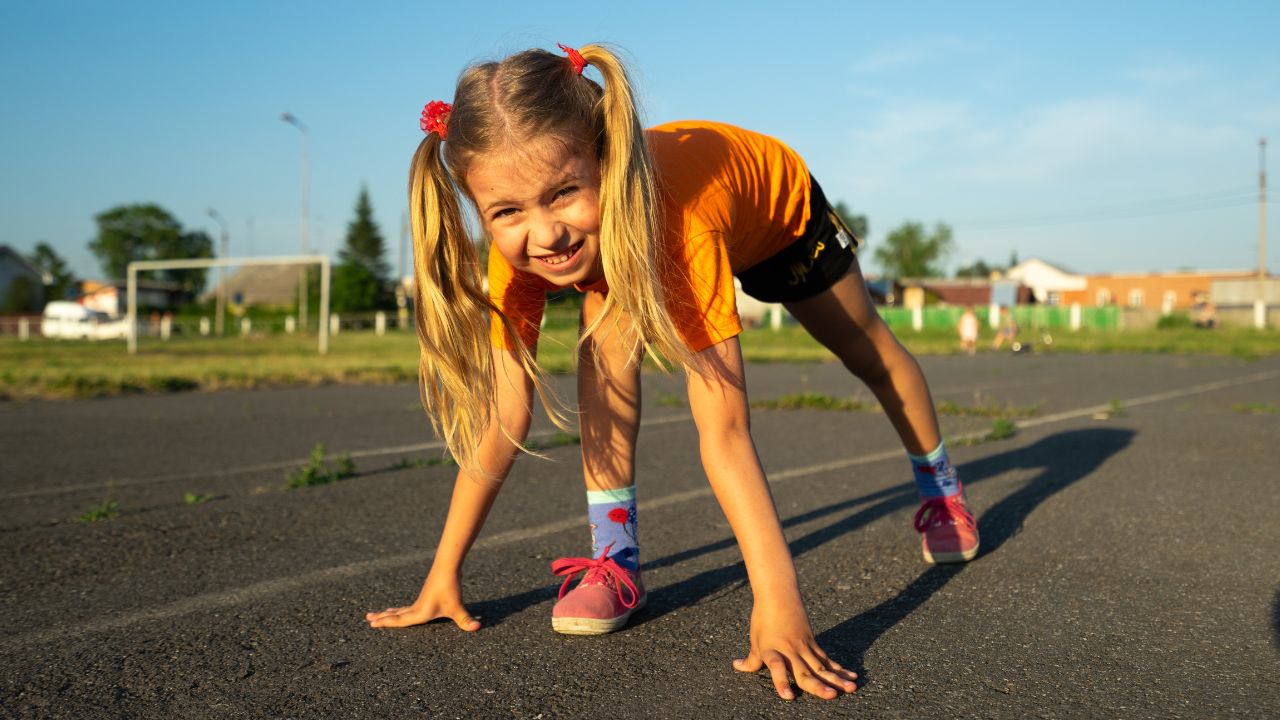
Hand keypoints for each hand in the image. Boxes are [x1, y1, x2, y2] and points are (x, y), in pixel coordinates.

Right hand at [364, 572, 480, 631]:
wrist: (447, 567)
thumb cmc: (450, 588)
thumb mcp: (458, 608)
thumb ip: (465, 620)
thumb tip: (477, 627)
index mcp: (420, 612)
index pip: (399, 620)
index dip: (386, 623)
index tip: (372, 623)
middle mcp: (416, 607)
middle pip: (395, 614)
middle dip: (382, 618)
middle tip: (368, 619)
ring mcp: (420, 600)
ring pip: (400, 609)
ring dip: (389, 613)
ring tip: (378, 614)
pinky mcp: (424, 595)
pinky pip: (407, 606)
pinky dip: (398, 609)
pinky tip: (397, 609)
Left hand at [732, 600, 857, 700]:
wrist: (779, 594)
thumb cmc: (764, 618)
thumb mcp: (755, 640)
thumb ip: (751, 659)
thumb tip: (737, 666)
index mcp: (771, 650)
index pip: (776, 667)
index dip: (781, 682)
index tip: (788, 697)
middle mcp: (789, 650)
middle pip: (804, 670)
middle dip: (818, 686)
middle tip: (832, 696)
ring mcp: (803, 646)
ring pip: (821, 666)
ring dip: (836, 679)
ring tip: (851, 688)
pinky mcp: (813, 642)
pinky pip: (827, 659)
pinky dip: (839, 669)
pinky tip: (851, 677)